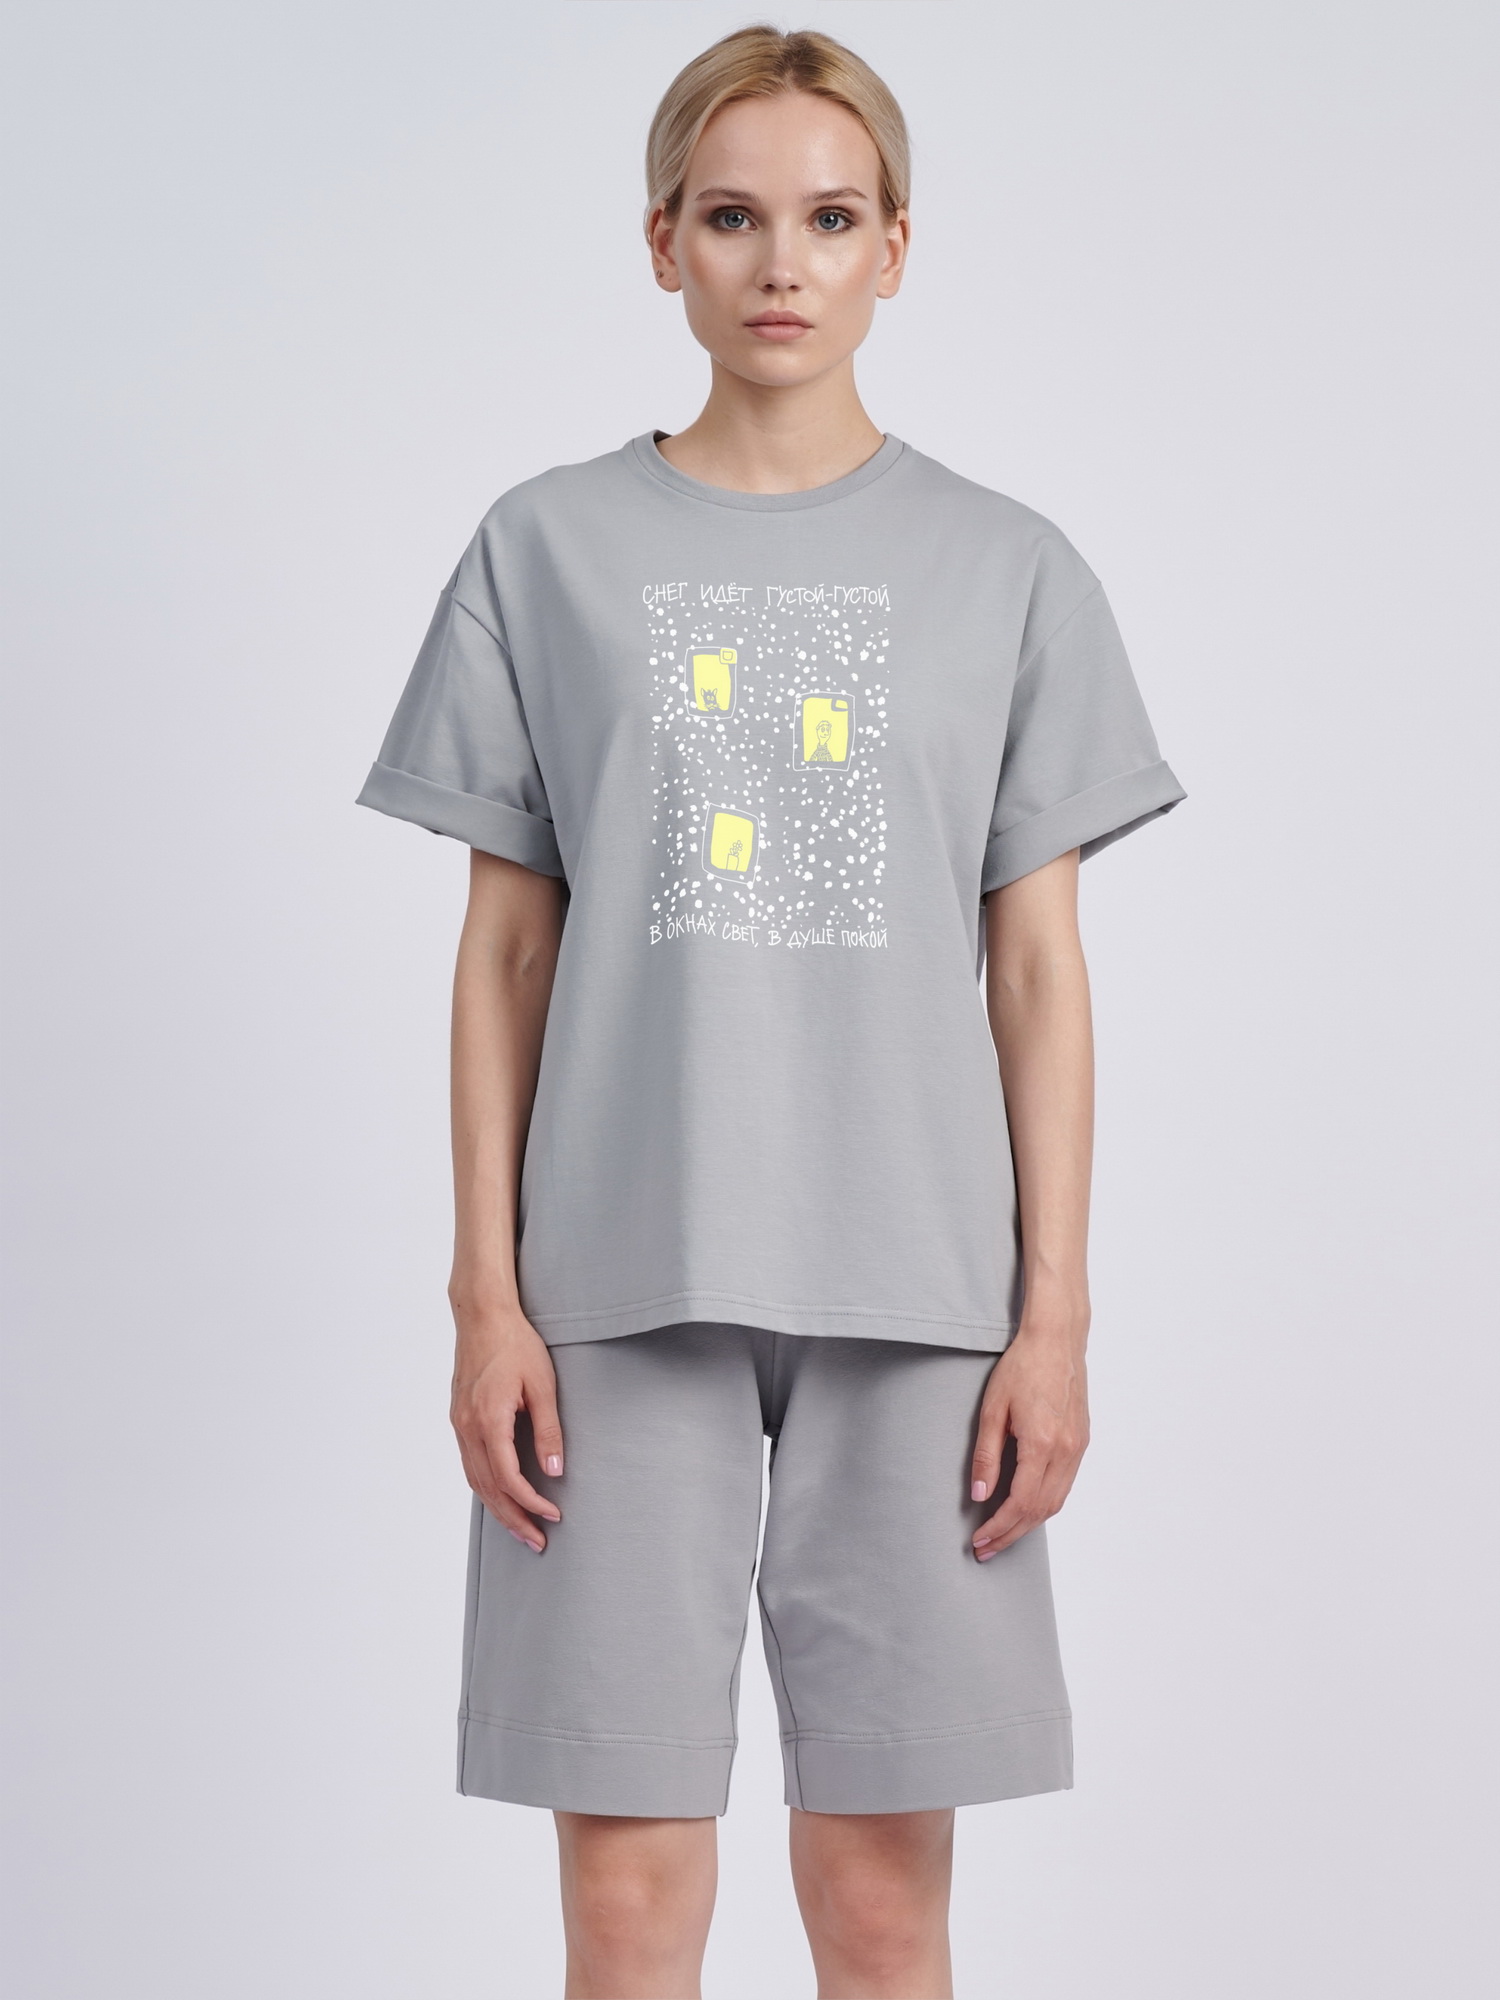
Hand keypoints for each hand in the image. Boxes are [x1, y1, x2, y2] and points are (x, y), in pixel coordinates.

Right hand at [449, 1298, 564, 1552]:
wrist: (482, 1316)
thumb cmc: (516, 1344)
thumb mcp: (543, 1385)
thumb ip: (549, 1430)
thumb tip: (556, 1471)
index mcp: (488, 1420)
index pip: (508, 1478)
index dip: (530, 1503)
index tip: (553, 1515)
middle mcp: (467, 1428)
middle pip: (488, 1488)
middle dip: (513, 1519)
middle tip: (537, 1542)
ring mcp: (459, 1424)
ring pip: (475, 1480)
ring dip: (498, 1508)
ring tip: (521, 1529)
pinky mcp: (458, 1419)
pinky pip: (469, 1464)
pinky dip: (485, 1487)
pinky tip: (500, 1497)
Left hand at [970, 1322, 1089, 1559]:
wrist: (1056, 1340)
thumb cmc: (1021, 1367)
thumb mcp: (992, 1410)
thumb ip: (986, 1455)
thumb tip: (979, 1495)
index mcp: (1042, 1443)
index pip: (1020, 1503)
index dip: (999, 1527)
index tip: (979, 1540)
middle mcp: (1066, 1451)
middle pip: (1040, 1511)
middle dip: (1011, 1534)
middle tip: (986, 1550)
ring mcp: (1078, 1448)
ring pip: (1056, 1502)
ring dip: (1029, 1524)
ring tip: (1003, 1535)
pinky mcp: (1082, 1442)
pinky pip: (1064, 1485)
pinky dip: (1045, 1504)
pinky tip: (1026, 1509)